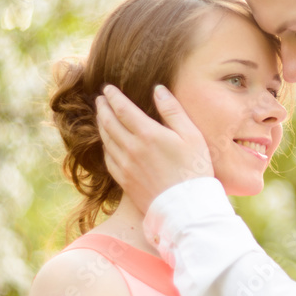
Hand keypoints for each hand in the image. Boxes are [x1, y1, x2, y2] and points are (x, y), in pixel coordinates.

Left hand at [95, 84, 211, 213]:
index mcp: (148, 134)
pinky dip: (105, 147)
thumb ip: (173, 110)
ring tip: (101, 117)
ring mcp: (126, 166)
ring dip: (101, 125)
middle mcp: (131, 148)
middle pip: (109, 123)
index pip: (122, 109)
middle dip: (103, 108)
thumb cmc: (195, 169)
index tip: (108, 88)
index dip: (113, 97)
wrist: (187, 207)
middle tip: (100, 99)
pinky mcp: (125, 181)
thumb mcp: (191, 135)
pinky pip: (108, 159)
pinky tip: (107, 144)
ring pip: (106, 140)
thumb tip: (158, 90)